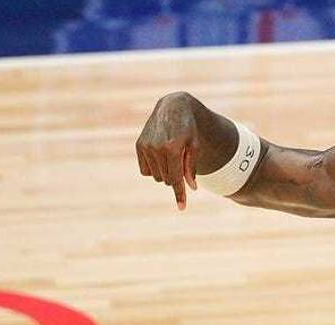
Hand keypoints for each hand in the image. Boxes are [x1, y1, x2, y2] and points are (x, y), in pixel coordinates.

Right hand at [136, 92, 199, 210]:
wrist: (173, 107)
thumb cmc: (189, 128)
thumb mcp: (195, 146)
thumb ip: (191, 167)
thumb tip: (191, 188)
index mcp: (172, 147)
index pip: (176, 178)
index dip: (179, 194)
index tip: (182, 207)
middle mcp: (157, 147)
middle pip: (166, 179)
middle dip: (175, 178)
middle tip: (181, 164)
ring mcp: (146, 146)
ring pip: (156, 176)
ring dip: (165, 173)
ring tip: (171, 157)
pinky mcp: (139, 145)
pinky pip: (145, 170)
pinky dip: (153, 169)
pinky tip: (160, 156)